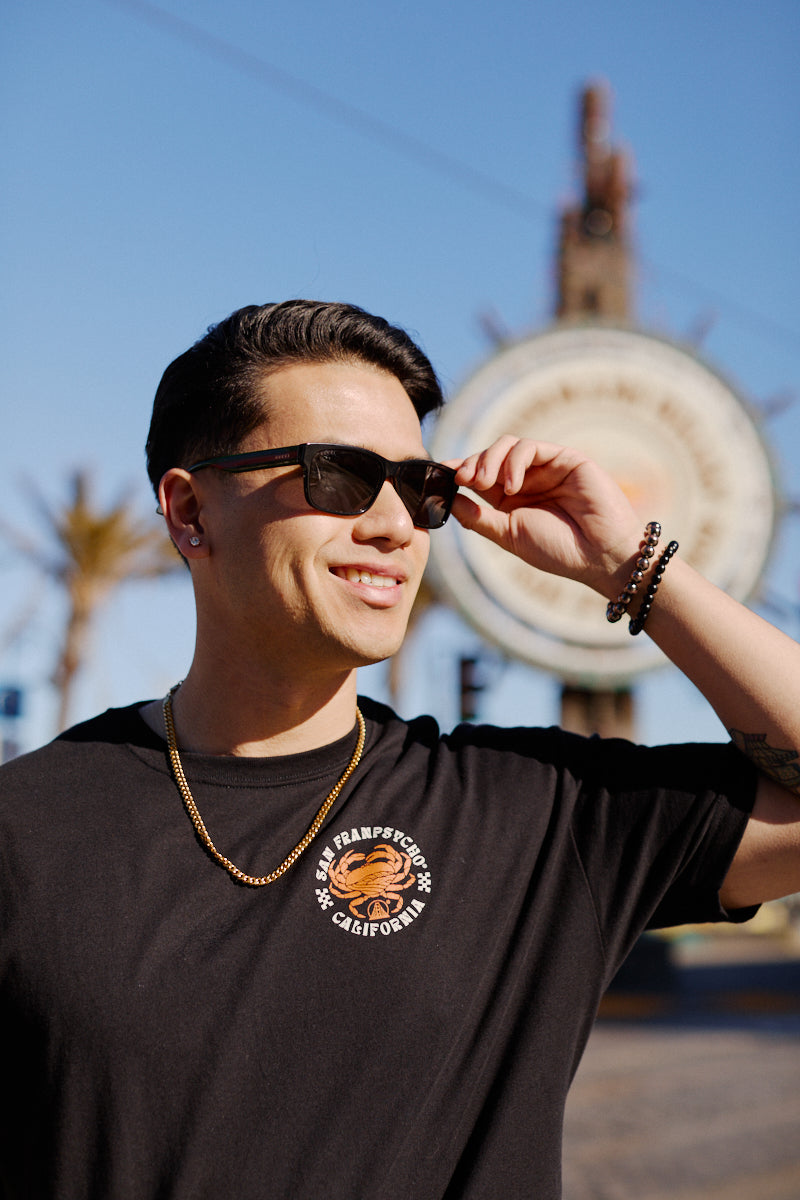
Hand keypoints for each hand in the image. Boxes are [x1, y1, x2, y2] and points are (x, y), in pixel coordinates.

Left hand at [447, 436, 641, 596]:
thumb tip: (447, 500)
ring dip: (489, 460)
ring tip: (486, 483)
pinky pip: (530, 447)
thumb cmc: (558, 551)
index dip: (458, 470)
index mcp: (511, 499)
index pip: (478, 475)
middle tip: (462, 480)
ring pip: (507, 445)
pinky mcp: (565, 458)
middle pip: (489, 456)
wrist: (600, 556)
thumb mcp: (509, 535)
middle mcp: (527, 480)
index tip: (438, 474)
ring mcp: (546, 467)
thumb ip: (478, 517)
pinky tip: (512, 486)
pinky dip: (514, 461)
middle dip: (471, 464)